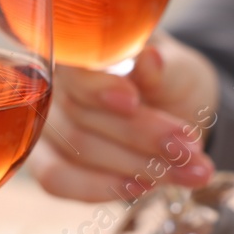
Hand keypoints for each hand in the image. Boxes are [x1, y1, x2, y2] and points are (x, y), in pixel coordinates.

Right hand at [29, 33, 221, 201]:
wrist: (172, 111)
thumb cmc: (169, 81)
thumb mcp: (178, 71)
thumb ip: (163, 69)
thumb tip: (149, 59)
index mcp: (79, 44)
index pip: (72, 67)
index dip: (98, 87)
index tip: (133, 101)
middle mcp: (49, 81)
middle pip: (81, 114)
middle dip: (140, 136)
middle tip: (189, 149)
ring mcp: (44, 123)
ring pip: (76, 150)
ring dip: (135, 167)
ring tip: (189, 172)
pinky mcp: (45, 160)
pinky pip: (57, 180)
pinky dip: (101, 188)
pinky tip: (142, 188)